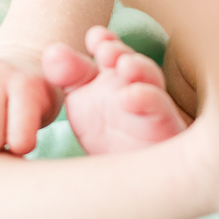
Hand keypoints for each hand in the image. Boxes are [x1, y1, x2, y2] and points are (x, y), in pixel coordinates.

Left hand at [43, 26, 188, 155]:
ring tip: (123, 65)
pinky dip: (147, 100)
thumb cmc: (108, 134)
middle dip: (119, 52)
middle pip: (132, 61)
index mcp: (115, 75)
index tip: (94, 38)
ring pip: (152, 81)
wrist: (129, 180)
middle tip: (103, 50)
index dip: (104, 40)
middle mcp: (138, 84)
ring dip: (139, 68)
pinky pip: (161, 111)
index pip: (110, 51)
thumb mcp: (81, 102)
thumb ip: (67, 75)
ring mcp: (154, 106)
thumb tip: (52, 51)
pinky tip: (129, 97)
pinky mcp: (167, 129)